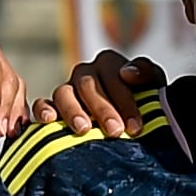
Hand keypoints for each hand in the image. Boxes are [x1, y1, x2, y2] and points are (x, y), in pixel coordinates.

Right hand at [37, 47, 165, 134]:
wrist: (134, 125)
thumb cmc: (146, 102)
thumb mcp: (154, 85)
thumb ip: (146, 73)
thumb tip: (128, 73)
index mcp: (109, 63)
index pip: (113, 76)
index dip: (125, 101)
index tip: (135, 126)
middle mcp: (85, 74)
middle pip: (88, 85)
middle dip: (102, 109)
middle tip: (115, 132)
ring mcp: (67, 90)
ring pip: (63, 93)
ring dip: (73, 111)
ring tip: (83, 130)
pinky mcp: (52, 107)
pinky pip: (41, 104)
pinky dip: (43, 110)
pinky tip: (50, 120)